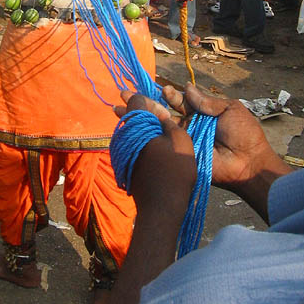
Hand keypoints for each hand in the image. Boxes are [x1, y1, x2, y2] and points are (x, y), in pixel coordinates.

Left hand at [114, 91, 195, 212]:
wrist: (160, 205)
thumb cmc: (174, 171)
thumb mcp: (182, 140)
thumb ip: (171, 123)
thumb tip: (161, 117)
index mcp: (139, 125)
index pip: (136, 101)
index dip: (145, 97)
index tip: (149, 97)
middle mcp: (126, 135)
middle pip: (130, 115)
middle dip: (138, 109)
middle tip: (141, 104)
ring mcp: (121, 150)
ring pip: (130, 131)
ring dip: (138, 125)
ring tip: (149, 125)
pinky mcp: (123, 163)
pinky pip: (130, 145)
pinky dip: (138, 140)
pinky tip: (149, 145)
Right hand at [161, 83, 291, 219]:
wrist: (248, 161)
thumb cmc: (244, 133)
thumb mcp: (230, 109)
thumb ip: (208, 101)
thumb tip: (187, 87)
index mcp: (204, 113)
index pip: (185, 102)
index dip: (175, 96)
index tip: (165, 89)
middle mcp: (193, 125)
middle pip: (173, 113)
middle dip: (161, 105)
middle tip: (151, 99)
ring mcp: (187, 140)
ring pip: (168, 128)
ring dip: (158, 118)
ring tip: (149, 109)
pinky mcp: (184, 154)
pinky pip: (171, 145)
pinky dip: (161, 136)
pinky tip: (152, 127)